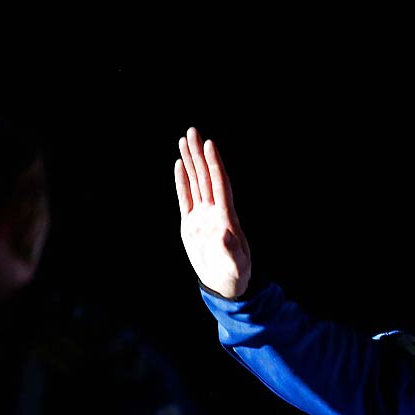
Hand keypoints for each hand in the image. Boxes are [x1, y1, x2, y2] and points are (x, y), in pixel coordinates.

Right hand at [175, 127, 252, 298]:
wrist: (224, 284)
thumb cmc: (235, 276)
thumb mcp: (236, 266)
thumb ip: (231, 251)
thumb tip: (225, 235)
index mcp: (226, 218)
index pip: (219, 184)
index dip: (215, 165)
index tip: (210, 144)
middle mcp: (214, 212)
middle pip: (206, 177)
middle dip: (200, 154)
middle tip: (193, 131)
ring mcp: (202, 216)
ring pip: (195, 182)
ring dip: (190, 161)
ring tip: (185, 139)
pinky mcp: (191, 223)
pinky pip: (185, 197)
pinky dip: (182, 181)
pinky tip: (179, 164)